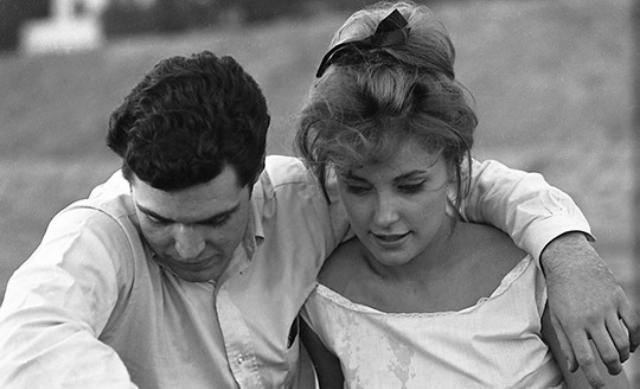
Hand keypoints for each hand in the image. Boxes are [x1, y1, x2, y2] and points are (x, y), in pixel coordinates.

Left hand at [541, 232, 638, 387]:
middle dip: (613, 368)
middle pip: (608, 354)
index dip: (595, 377)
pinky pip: (634, 325)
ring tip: (619, 358)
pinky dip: (635, 339)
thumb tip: (575, 368)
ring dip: (624, 355)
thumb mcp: (556, 317)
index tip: (599, 386)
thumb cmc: (560, 292)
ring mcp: (607, 308)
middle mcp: (591, 318)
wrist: (571, 262)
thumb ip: (566, 343)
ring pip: (623, 342)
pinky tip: (631, 344)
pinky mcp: (619, 299)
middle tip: (613, 371)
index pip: (586, 359)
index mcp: (572, 324)